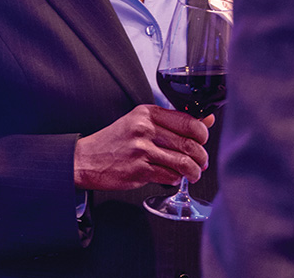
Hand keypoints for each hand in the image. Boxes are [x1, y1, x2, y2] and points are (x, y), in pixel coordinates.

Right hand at [73, 105, 211, 190]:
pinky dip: (176, 179)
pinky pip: (170, 176)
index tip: (202, 141)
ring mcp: (141, 150)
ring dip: (193, 171)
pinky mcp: (139, 170)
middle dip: (201, 156)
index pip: (188, 121)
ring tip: (192, 173)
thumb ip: (171, 121)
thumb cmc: (115, 141)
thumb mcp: (140, 122)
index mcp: (147, 113)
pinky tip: (174, 178)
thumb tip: (207, 121)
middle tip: (201, 161)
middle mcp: (145, 129)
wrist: (87, 159)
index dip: (202, 134)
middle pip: (189, 143)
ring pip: (183, 162)